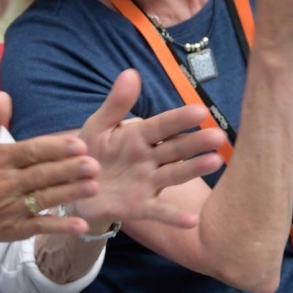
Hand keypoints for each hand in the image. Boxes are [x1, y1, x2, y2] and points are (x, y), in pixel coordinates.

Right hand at [0, 92, 99, 246]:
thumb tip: (2, 94)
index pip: (30, 152)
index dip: (54, 148)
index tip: (79, 143)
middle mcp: (6, 184)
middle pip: (41, 176)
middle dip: (69, 170)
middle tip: (94, 164)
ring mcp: (12, 208)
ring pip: (44, 199)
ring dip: (70, 194)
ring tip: (94, 187)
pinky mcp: (16, 229)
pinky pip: (40, 227)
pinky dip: (60, 226)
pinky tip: (81, 224)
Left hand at [73, 70, 224, 230]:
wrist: (73, 187)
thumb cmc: (88, 151)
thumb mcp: (98, 126)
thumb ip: (116, 104)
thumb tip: (131, 72)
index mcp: (139, 136)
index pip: (163, 125)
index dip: (179, 119)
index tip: (201, 111)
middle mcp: (149, 159)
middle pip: (176, 149)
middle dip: (197, 143)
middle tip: (219, 136)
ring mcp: (148, 183)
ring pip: (174, 174)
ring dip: (194, 169)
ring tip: (216, 161)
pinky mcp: (141, 207)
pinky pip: (160, 212)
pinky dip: (175, 217)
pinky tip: (193, 220)